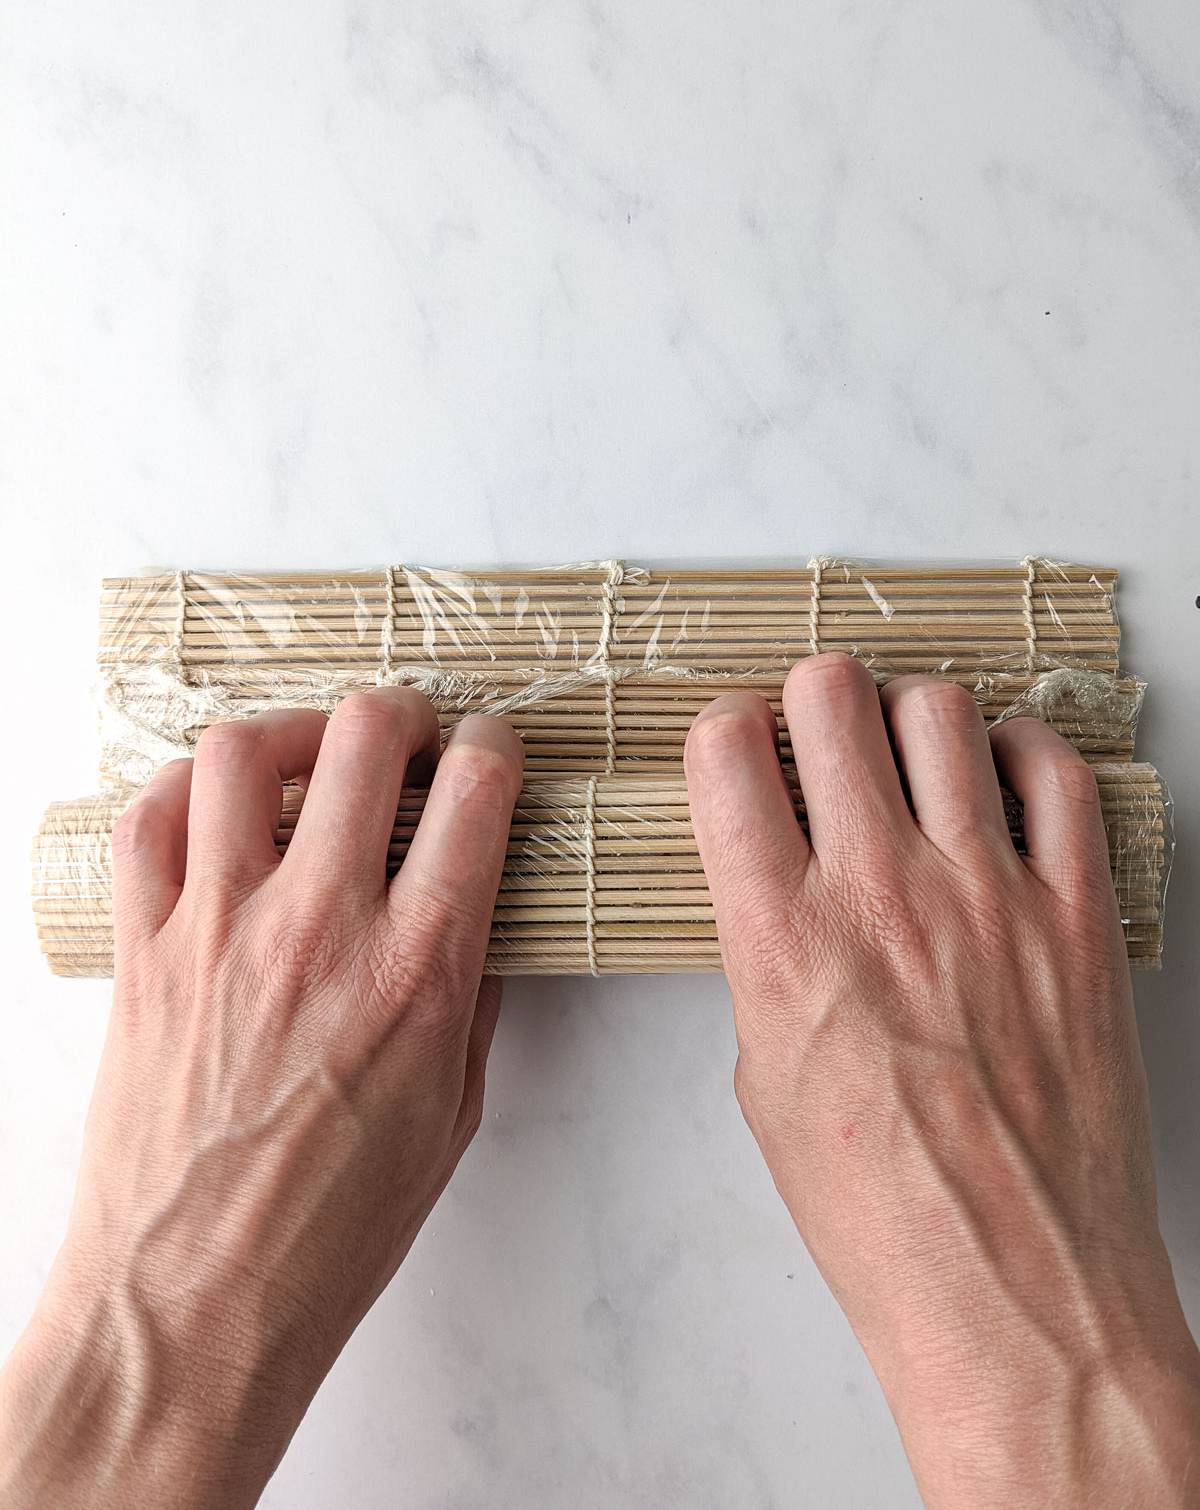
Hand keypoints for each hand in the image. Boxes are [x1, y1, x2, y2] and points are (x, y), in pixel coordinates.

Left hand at [0, 688, 522, 1509]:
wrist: (193, 1306)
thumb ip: (471, 998)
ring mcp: (218, 931)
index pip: (474, 796)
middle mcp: (318, 930)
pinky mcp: (144, 951)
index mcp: (415, 972)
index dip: (494, 749)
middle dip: (403, 713)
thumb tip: (476, 921)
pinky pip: (150, 820)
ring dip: (291, 732)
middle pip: (364, 738)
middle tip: (409, 732)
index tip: (490, 752)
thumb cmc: (330, 1233)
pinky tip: (217, 806)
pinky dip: (185, 787)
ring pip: (242, 753)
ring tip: (310, 755)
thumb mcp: (451, 1116)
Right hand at [684, 654, 1199, 1509]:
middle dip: (811, 698)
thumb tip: (781, 892)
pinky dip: (1021, 752)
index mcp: (782, 938)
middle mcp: (881, 895)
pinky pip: (1057, 774)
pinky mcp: (1077, 918)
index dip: (724, 732)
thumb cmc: (880, 1213)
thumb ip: (767, 960)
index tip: (738, 749)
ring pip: (941, 710)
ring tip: (910, 757)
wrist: (1012, 1294)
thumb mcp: (765, 1081)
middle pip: (831, 696)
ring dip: (909, 717)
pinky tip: (999, 781)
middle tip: (821, 734)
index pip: (728, 754)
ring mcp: (989, 897)